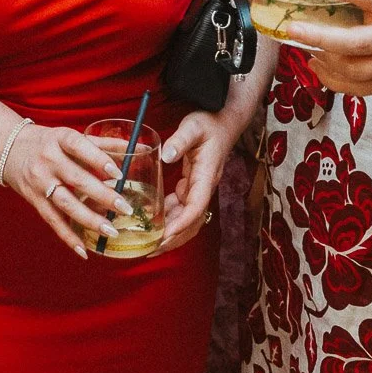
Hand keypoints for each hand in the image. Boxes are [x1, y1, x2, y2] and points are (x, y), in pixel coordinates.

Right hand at [0, 123, 131, 258]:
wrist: (8, 149)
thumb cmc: (47, 142)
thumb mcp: (70, 135)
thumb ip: (103, 143)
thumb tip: (136, 147)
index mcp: (59, 139)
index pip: (79, 147)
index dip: (99, 160)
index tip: (119, 174)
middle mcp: (48, 160)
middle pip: (76, 180)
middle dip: (102, 196)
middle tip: (125, 208)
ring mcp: (40, 182)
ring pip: (66, 204)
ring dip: (89, 219)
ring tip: (111, 231)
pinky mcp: (34, 200)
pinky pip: (52, 221)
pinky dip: (68, 237)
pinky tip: (84, 251)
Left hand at [156, 109, 245, 252]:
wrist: (222, 122)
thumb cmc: (209, 123)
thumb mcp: (193, 127)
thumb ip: (180, 141)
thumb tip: (166, 157)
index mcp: (206, 176)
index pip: (196, 207)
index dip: (181, 223)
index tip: (165, 235)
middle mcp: (204, 187)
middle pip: (192, 222)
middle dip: (173, 238)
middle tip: (150, 250)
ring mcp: (198, 189)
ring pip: (186, 219)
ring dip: (170, 233)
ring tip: (148, 245)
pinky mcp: (191, 186)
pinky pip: (180, 209)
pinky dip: (168, 219)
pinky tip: (152, 223)